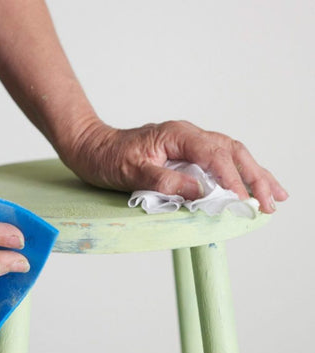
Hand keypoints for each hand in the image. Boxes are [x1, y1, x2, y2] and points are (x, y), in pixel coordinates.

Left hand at [64, 120, 287, 212]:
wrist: (91, 146)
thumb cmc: (106, 157)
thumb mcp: (131, 172)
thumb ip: (165, 182)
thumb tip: (202, 194)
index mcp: (177, 135)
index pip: (215, 156)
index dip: (232, 179)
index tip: (244, 201)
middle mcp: (188, 135)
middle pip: (232, 152)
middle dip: (255, 177)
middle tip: (273, 202)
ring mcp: (188, 143)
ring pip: (231, 154)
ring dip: (254, 174)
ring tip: (276, 194)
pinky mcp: (185, 153)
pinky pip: (219, 160)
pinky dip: (237, 173)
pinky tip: (248, 184)